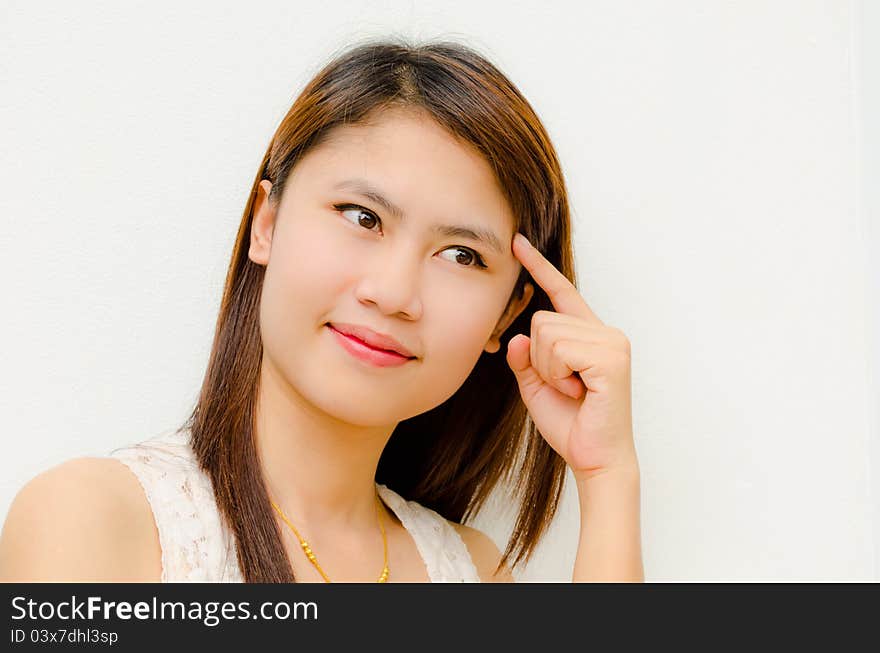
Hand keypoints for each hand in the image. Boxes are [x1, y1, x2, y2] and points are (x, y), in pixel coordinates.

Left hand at [506, 233, 636, 481]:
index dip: (539, 267)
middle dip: (538, 359)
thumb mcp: (536, 387)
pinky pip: (559, 350)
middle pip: (541, 320)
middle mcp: (604, 331)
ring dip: (548, 369)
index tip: (518, 242)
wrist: (594, 458)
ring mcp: (611, 341)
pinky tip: (578, 391)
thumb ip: (525, 359)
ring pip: (546, 334)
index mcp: (588, 335)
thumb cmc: (571, 425)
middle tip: (565, 386)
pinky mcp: (611, 357)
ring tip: (573, 390)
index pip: (560, 293)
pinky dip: (557, 374)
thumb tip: (518, 337)